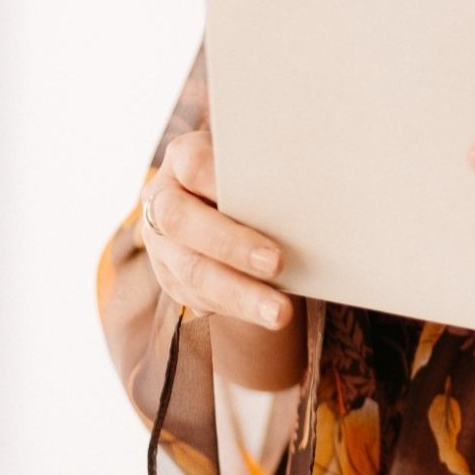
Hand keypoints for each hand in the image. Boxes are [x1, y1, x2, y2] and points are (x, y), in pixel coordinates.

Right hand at [141, 129, 300, 337]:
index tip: (262, 191)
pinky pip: (199, 299)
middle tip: (276, 262)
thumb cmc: (254, 180)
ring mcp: (162, 243)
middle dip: (231, 244)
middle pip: (183, 222)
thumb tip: (312, 182)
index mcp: (183, 158)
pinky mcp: (172, 278)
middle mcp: (163, 199)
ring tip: (279, 312)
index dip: (219, 179)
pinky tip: (267, 316)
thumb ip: (268, 171)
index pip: (193, 164)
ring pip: (192, 272)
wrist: (234, 209)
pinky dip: (237, 308)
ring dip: (239, 295)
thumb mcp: (256, 165)